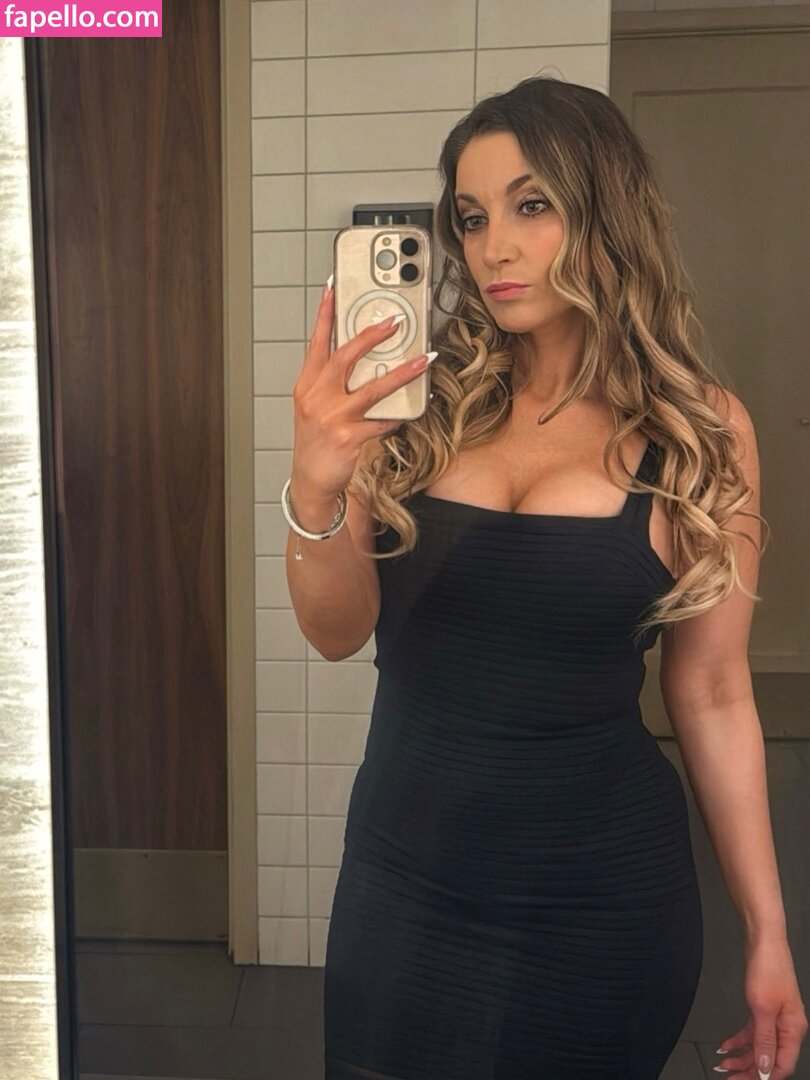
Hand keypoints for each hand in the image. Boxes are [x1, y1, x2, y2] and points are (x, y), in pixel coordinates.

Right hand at [290, 279, 432, 502]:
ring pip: (372, 389)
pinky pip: (381, 422)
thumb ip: (330, 382)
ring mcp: (332, 418)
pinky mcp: (348, 438)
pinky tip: (409, 411)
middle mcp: (316, 398)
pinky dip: (397, 416)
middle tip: (394, 323)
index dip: (324, 315)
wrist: (310, 480)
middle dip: (371, 336)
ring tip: (422, 360)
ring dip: (401, 373)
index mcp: (307, 385)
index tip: (332, 289)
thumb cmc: (315, 442)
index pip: (316, 343)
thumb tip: (359, 357)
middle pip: (344, 358)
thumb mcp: (313, 407)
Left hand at [714, 938, 807, 1077]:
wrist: (763, 940)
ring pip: (759, 1046)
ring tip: (724, 1065)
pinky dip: (739, 1040)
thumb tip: (766, 1068)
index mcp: (793, 1029)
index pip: (781, 1065)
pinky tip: (727, 1045)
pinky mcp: (763, 1008)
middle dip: (749, 1071)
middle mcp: (786, 1026)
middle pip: (769, 1059)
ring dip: (741, 1057)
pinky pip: (752, 1032)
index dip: (763, 1078)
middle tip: (730, 1078)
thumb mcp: (763, 1008)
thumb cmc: (768, 967)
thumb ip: (764, 1040)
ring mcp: (775, 1017)